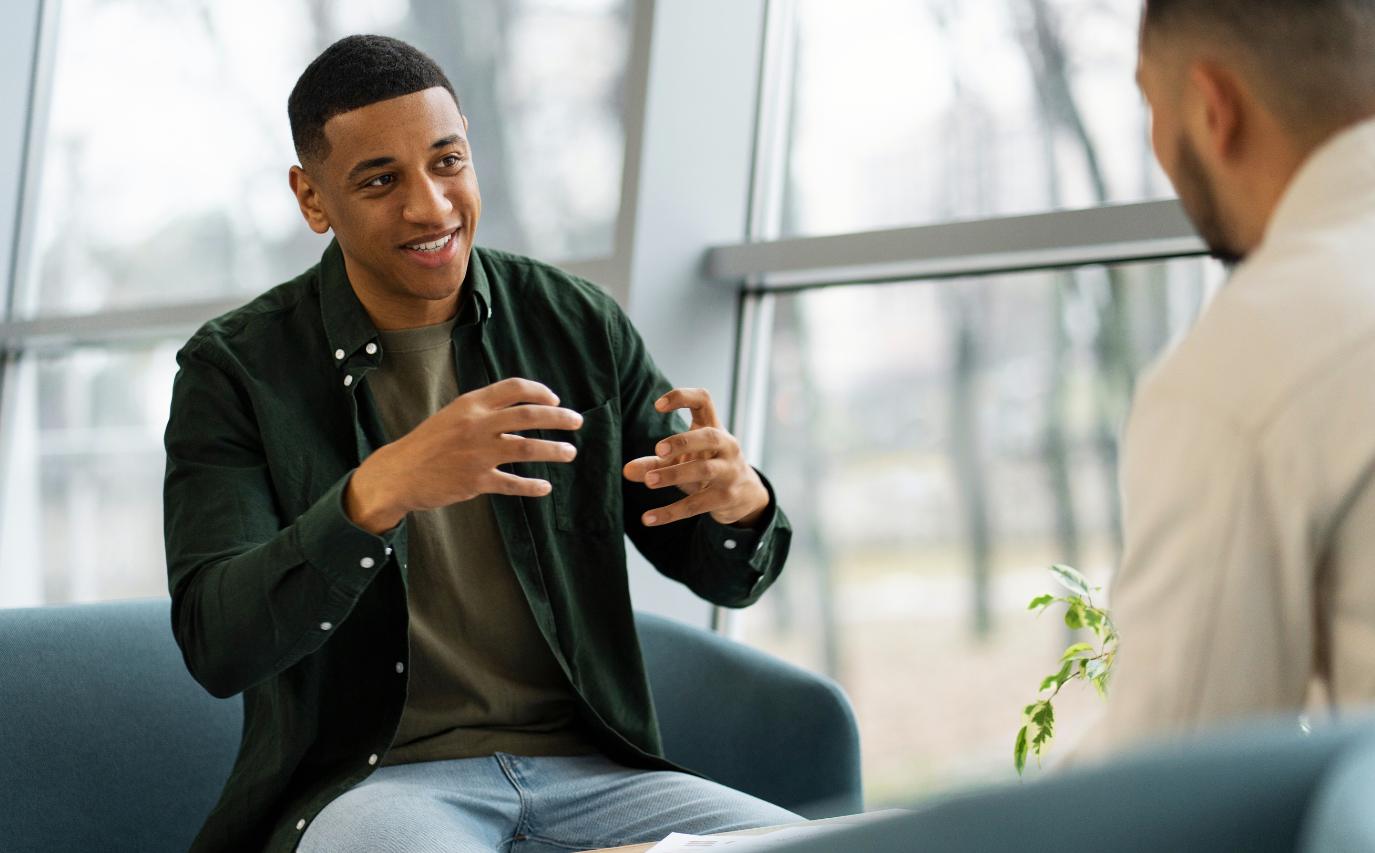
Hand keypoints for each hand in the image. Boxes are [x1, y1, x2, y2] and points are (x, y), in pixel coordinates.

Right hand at [345, 378, 582, 532]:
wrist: (400, 473)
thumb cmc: (429, 443)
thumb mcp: (453, 415)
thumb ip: (483, 410)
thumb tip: (521, 408)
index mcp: (471, 404)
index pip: (514, 388)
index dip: (540, 392)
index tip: (555, 400)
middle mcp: (477, 425)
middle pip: (529, 416)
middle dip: (559, 417)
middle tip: (577, 422)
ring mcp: (477, 453)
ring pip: (527, 448)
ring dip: (554, 450)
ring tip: (570, 452)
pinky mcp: (476, 481)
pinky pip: (512, 483)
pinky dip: (532, 486)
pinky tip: (545, 487)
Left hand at [622, 387, 769, 528]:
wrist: (746, 495)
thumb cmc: (709, 468)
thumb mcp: (683, 461)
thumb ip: (655, 463)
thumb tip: (626, 471)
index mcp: (714, 428)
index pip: (704, 401)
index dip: (682, 398)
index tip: (657, 406)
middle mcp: (726, 446)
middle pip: (709, 437)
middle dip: (683, 442)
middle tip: (658, 450)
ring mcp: (729, 472)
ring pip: (704, 470)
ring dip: (674, 474)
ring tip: (649, 481)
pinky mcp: (725, 498)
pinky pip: (696, 505)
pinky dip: (671, 512)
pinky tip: (649, 519)